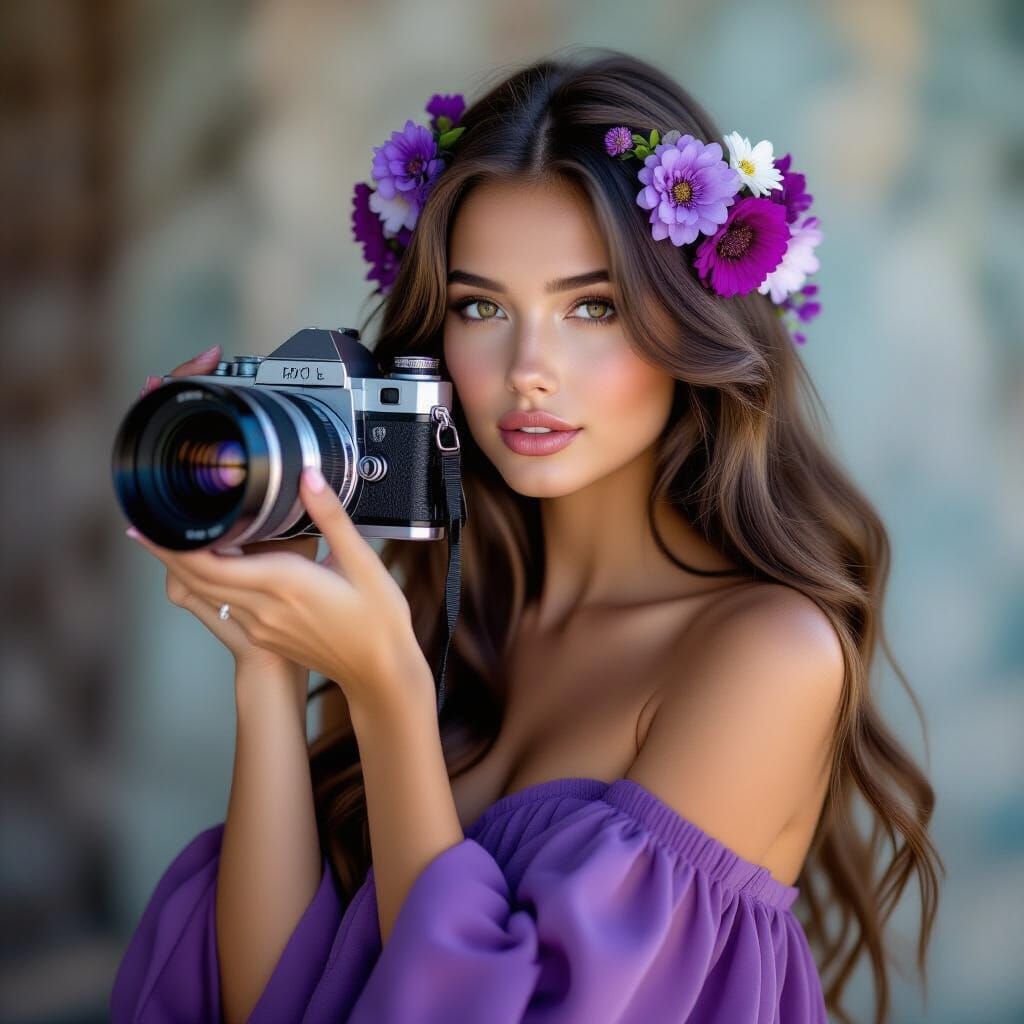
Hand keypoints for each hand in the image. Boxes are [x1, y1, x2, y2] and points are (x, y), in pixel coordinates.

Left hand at [126, 465, 426, 712]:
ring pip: (207, 592)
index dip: (173, 543)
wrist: (380, 673)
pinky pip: (224, 604)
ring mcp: (261, 624)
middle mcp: (263, 607)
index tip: (149, 522)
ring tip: (168, 540)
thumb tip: (309, 477)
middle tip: (143, 524)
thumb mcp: (363, 561)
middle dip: (167, 550)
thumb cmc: (377, 620)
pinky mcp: (266, 633)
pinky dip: (208, 581)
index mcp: (283, 583)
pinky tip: (214, 566)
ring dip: (184, 566)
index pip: (209, 563)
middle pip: (196, 577)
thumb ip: (332, 517)